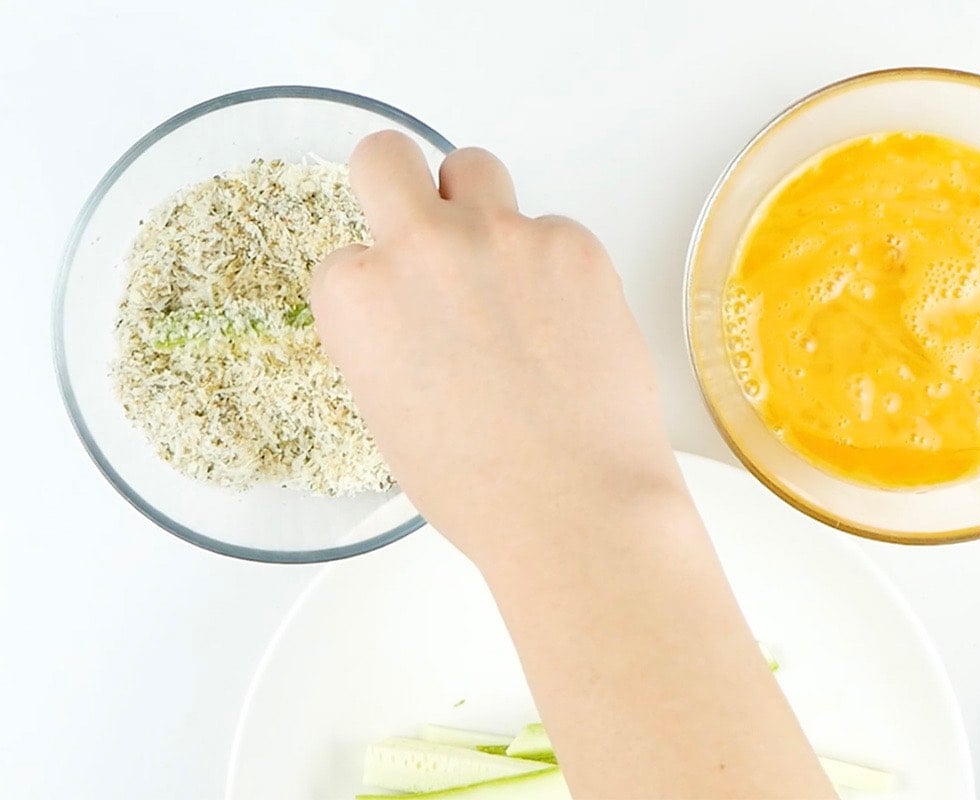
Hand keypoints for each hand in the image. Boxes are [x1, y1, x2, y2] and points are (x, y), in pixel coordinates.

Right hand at [310, 132, 682, 565]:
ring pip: (476, 170)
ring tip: (506, 278)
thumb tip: (413, 313)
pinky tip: (567, 326)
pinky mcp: (574, 244)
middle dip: (397, 186)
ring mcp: (503, 237)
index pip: (346, 260)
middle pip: (386, 157)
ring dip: (480, 209)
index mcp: (359, 296)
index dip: (377, 293)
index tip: (404, 323)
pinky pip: (553, 228)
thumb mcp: (391, 414)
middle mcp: (422, 248)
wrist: (574, 506)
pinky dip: (554, 265)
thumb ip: (388, 338)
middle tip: (428, 230)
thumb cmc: (480, 486)